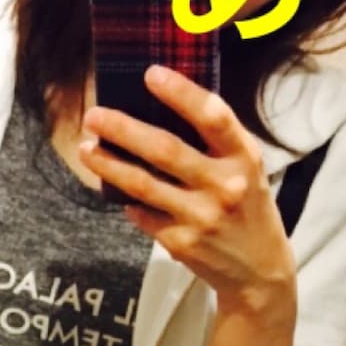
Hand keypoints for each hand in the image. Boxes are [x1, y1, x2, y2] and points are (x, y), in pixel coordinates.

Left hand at [79, 66, 296, 316]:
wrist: (259, 271)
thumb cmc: (247, 208)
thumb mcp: (247, 169)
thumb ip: (216, 142)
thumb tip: (162, 107)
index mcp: (245, 158)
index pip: (213, 117)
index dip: (181, 93)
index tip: (150, 74)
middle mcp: (225, 186)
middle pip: (166, 150)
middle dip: (124, 129)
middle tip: (94, 116)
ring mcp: (201, 217)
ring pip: (143, 185)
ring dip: (109, 164)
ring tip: (86, 148)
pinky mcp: (180, 243)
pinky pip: (142, 214)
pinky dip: (126, 200)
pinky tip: (112, 187)